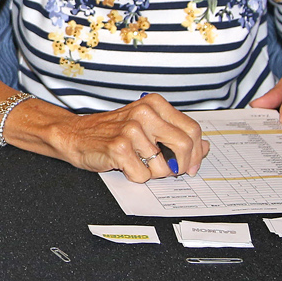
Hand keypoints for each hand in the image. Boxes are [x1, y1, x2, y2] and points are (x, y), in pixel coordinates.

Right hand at [43, 93, 209, 183]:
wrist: (76, 135)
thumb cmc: (112, 132)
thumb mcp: (147, 126)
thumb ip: (176, 134)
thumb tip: (205, 147)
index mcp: (155, 104)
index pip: (192, 129)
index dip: (197, 152)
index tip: (192, 165)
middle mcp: (145, 113)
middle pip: (184, 146)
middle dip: (181, 166)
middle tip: (173, 172)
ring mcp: (131, 129)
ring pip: (163, 166)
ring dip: (153, 173)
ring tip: (138, 163)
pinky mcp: (119, 147)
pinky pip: (143, 175)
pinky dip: (136, 176)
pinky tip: (125, 165)